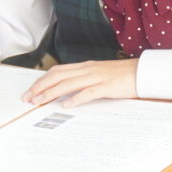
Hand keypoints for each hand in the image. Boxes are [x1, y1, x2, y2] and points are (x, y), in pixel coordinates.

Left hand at [22, 59, 138, 108]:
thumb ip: (84, 80)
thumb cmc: (122, 76)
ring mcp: (97, 77)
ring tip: (40, 101)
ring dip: (51, 92)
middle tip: (28, 97)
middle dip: (40, 86)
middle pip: (58, 75)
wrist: (143, 73)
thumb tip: (67, 92)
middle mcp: (88, 69)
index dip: (42, 80)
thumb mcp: (100, 75)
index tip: (30, 90)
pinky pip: (89, 92)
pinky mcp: (107, 86)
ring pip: (69, 83)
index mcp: (86, 67)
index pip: (58, 71)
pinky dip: (76, 98)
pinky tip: (67, 105)